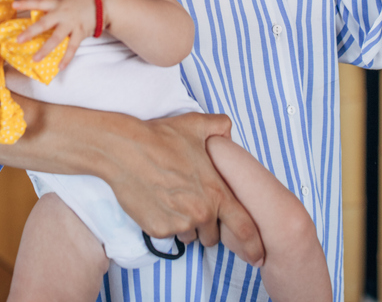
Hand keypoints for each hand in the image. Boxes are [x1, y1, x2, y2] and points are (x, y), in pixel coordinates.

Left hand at [12, 0, 95, 67]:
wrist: (102, 3)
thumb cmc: (80, 2)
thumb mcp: (64, 1)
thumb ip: (53, 10)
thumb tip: (37, 19)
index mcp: (57, 4)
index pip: (39, 2)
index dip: (26, 3)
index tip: (13, 6)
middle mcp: (62, 14)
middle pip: (44, 23)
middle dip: (31, 32)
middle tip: (19, 40)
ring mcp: (71, 24)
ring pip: (56, 38)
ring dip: (45, 49)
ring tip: (35, 58)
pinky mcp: (80, 32)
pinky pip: (72, 47)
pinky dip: (66, 58)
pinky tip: (60, 67)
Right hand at [105, 113, 264, 265]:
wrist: (123, 149)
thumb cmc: (160, 137)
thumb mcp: (196, 125)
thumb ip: (221, 128)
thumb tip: (229, 133)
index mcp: (216, 193)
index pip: (244, 228)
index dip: (254, 246)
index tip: (258, 257)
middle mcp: (201, 213)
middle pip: (213, 235)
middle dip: (208, 225)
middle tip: (193, 203)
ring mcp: (178, 224)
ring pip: (190, 235)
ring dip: (187, 225)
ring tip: (172, 198)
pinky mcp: (157, 231)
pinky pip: (168, 234)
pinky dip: (166, 222)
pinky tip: (157, 201)